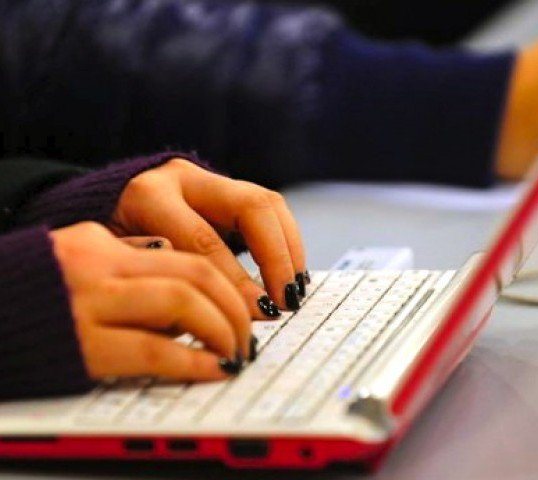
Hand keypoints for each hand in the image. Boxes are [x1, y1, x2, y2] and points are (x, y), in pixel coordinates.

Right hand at [50, 222, 251, 380]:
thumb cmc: (34, 292)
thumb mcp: (83, 260)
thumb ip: (133, 260)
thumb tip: (189, 271)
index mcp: (106, 239)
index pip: (193, 249)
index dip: (235, 279)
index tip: (255, 302)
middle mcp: (101, 261)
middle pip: (196, 272)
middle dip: (236, 305)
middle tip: (250, 332)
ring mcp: (90, 298)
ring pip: (182, 301)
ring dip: (222, 329)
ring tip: (236, 351)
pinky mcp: (83, 342)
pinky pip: (155, 348)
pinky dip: (195, 361)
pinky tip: (215, 368)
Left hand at [109, 158, 306, 316]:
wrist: (105, 208)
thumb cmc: (109, 244)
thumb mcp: (116, 263)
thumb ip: (159, 281)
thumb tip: (213, 312)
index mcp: (149, 196)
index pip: (203, 240)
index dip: (234, 280)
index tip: (256, 314)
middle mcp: (183, 177)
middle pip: (249, 207)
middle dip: (275, 257)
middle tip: (286, 299)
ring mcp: (208, 178)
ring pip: (267, 202)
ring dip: (289, 248)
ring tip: (295, 287)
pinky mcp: (227, 187)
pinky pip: (270, 208)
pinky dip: (286, 241)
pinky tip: (289, 272)